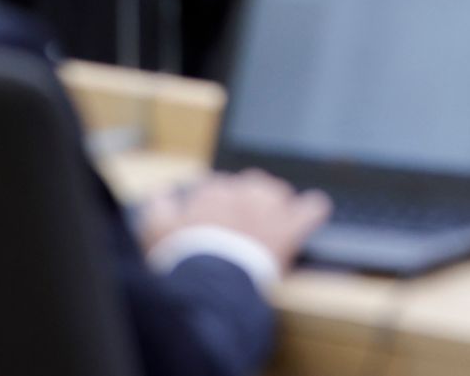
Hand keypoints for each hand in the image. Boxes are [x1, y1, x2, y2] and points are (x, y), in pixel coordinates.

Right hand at [139, 169, 331, 275]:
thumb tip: (162, 195)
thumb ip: (158, 207)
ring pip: (278, 192)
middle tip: (244, 226)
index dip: (219, 205)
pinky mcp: (290, 227)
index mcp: (212, 191)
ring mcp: (269, 207)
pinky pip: (312, 207)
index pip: (219, 186)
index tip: (216, 221)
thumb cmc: (182, 260)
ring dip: (276, 204)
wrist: (209, 285)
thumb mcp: (155, 231)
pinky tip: (313, 211)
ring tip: (274, 222)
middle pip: (250, 184)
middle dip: (248, 200)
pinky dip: (313, 210)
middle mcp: (242, 191)